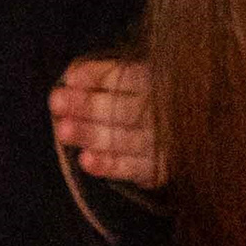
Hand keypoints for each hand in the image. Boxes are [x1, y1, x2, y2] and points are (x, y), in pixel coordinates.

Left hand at [50, 57, 160, 185]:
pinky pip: (135, 169)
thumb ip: (106, 75)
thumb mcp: (136, 77)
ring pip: (126, 140)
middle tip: (56, 102)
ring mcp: (166, 144)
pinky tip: (85, 161)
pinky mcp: (162, 170)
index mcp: (163, 82)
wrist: (188, 135)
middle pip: (125, 110)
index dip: (99, 76)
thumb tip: (72, 76)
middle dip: (88, 106)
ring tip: (63, 131)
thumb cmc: (150, 97)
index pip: (130, 77)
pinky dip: (109, 165)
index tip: (71, 78)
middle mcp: (168, 113)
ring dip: (92, 135)